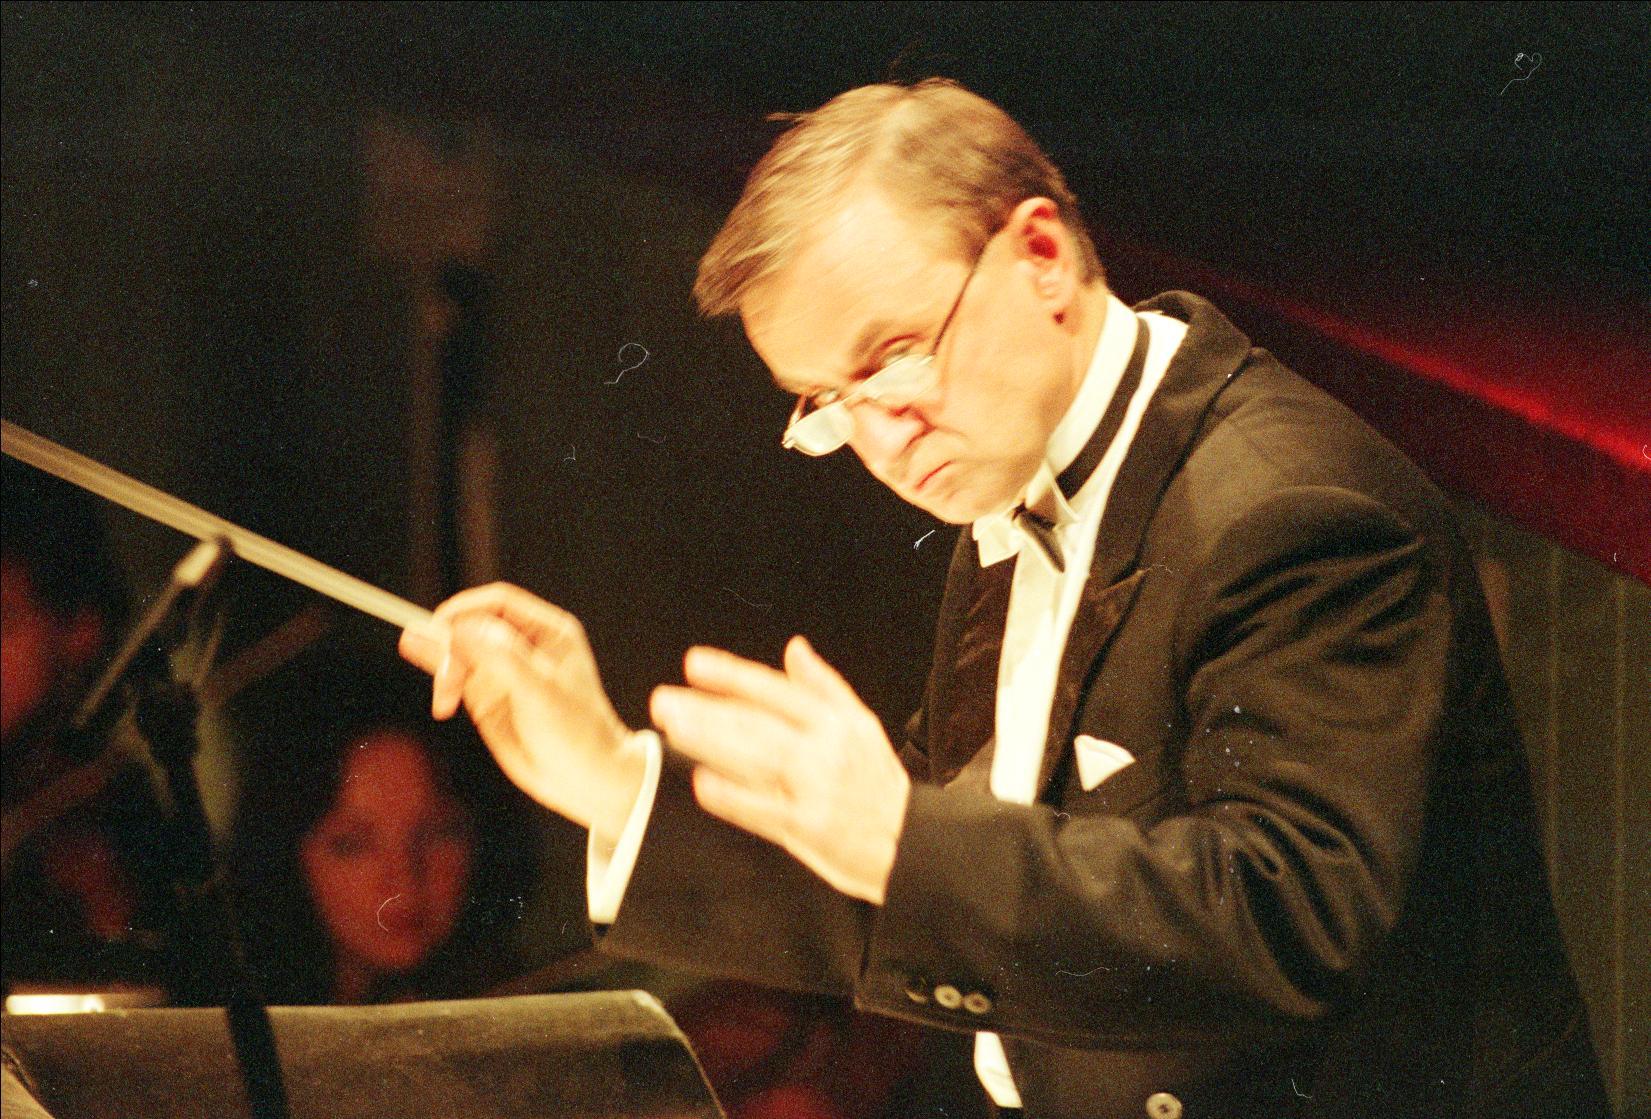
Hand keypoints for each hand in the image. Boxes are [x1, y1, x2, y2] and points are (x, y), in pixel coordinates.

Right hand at [398, 583, 644, 843]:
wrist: (584, 779)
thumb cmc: (576, 731)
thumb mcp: (540, 691)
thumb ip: (500, 657)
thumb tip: (456, 628)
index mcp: (548, 631)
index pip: (497, 602)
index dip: (465, 609)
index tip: (440, 627)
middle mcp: (523, 646)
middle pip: (471, 627)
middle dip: (452, 648)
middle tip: (449, 685)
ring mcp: (503, 671)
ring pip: (458, 652)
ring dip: (443, 668)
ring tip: (443, 702)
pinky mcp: (487, 698)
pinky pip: (456, 677)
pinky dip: (441, 679)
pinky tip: (431, 684)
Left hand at [650, 636, 909, 903]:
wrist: (913, 845)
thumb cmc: (879, 783)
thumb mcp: (863, 725)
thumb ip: (824, 686)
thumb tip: (795, 648)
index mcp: (837, 722)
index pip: (775, 690)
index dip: (732, 676)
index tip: (693, 663)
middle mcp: (825, 752)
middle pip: (757, 724)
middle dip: (706, 710)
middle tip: (663, 700)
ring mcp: (815, 791)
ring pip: (755, 760)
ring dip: (710, 743)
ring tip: (672, 729)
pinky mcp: (809, 829)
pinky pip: (762, 810)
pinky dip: (732, 797)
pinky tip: (701, 783)